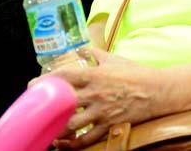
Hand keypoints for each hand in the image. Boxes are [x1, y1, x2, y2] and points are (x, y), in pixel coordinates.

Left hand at [36, 48, 165, 147]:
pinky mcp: (108, 126)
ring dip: (56, 129)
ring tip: (45, 130)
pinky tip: (63, 144)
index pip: (65, 77)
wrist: (157, 90)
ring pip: (71, 124)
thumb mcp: (114, 59)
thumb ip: (95, 55)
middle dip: (46, 106)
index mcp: (95, 75)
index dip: (46, 81)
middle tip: (34, 110)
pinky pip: (86, 139)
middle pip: (63, 102)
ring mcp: (102, 112)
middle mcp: (95, 93)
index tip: (33, 85)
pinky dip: (72, 144)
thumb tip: (80, 49)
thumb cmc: (135, 73)